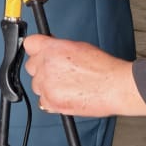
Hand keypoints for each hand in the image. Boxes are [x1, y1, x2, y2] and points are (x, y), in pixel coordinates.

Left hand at [23, 35, 145, 116]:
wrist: (115, 88)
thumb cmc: (104, 68)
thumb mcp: (79, 47)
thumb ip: (58, 48)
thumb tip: (50, 49)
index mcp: (52, 49)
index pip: (30, 44)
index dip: (37, 49)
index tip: (41, 53)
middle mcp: (46, 66)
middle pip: (31, 66)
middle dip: (42, 69)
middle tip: (58, 72)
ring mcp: (46, 85)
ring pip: (36, 85)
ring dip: (47, 85)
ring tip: (67, 86)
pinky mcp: (50, 102)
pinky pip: (42, 101)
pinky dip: (51, 101)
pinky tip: (66, 96)